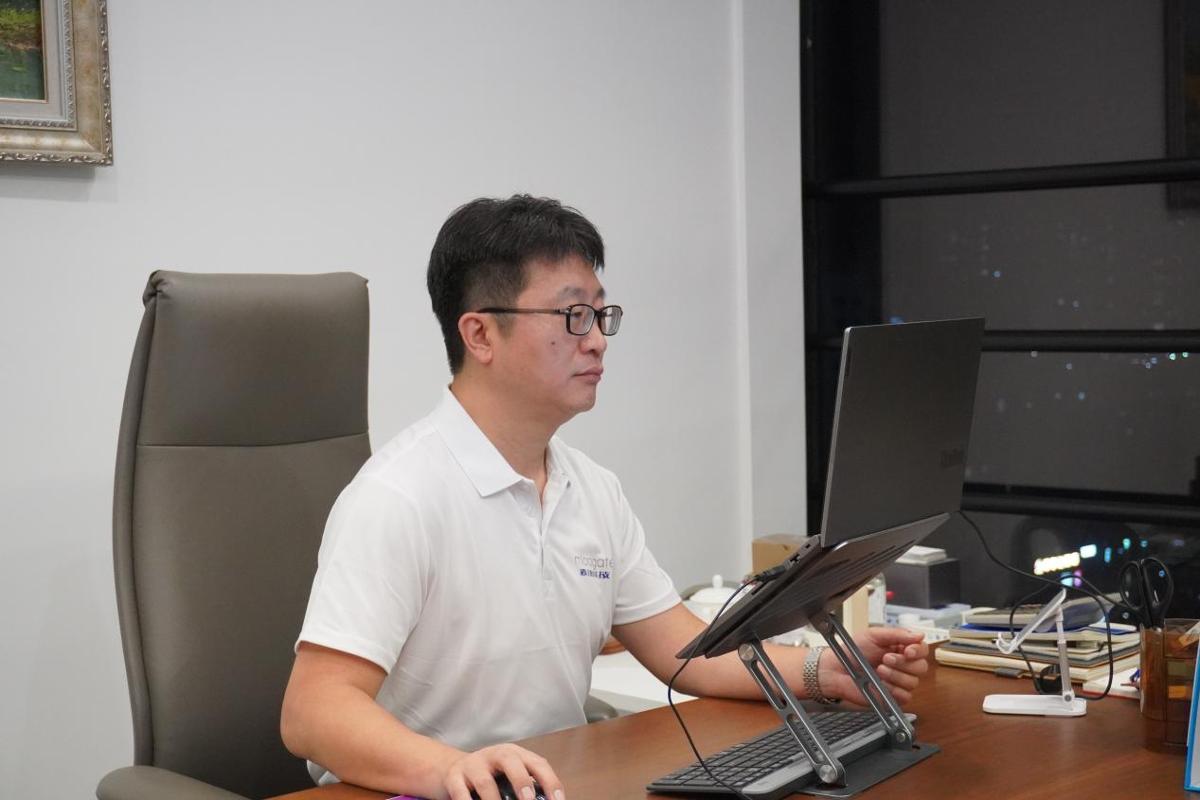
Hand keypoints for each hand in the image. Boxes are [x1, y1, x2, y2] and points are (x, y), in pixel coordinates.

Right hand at [442, 742, 563, 799]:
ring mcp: (473, 765)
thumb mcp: (510, 775)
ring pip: (484, 781)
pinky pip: (460, 792)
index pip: (537, 763)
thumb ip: (526, 787)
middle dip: (521, 781)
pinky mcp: (454, 778)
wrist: (453, 769)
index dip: (550, 781)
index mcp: (515, 754)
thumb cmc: (491, 776)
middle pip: (509, 761)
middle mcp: (494, 755)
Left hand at [817, 627, 928, 705]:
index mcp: (900, 648)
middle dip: (903, 663)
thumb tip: (919, 635)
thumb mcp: (873, 635)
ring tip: (879, 670)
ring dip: (895, 675)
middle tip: (885, 658)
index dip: (918, 650)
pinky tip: (881, 683)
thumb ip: (896, 634)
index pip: (922, 650)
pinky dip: (893, 689)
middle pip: (921, 667)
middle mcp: (902, 665)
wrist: (836, 670)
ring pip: (913, 682)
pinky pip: (905, 696)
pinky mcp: (893, 697)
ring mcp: (899, 682)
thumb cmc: (852, 652)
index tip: (907, 650)